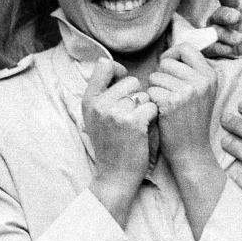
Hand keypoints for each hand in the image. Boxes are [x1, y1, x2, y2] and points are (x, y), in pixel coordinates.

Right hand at [82, 58, 157, 224]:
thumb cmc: (112, 144)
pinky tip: (144, 131)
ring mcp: (115, 112)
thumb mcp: (96, 117)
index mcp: (88, 100)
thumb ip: (102, 93)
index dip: (119, 70)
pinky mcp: (133, 122)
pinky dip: (153, 118)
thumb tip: (112, 64)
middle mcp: (99, 104)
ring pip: (144, 94)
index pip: (104, 65)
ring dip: (146, 108)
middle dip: (138, 95)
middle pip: (131, 80)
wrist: (115, 175)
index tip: (125, 83)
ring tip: (137, 125)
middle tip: (132, 115)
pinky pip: (152, 106)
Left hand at [147, 43, 218, 167]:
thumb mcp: (202, 92)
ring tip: (165, 105)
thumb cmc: (191, 120)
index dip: (172, 54)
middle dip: (160, 75)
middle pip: (167, 62)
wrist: (191, 149)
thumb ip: (191, 71)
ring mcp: (187, 90)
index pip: (186, 48)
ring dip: (155, 90)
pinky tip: (161, 112)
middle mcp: (201, 80)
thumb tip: (172, 51)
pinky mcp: (172, 102)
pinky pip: (151, 91)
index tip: (167, 66)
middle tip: (166, 93)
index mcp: (210, 75)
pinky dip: (151, 101)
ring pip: (156, 76)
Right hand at [205, 0, 241, 57]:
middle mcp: (220, 24)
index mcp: (235, 14)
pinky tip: (228, 51)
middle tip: (237, 17)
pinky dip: (217, 48)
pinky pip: (207, 47)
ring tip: (239, 40)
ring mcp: (212, 38)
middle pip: (217, 14)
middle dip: (226, 14)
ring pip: (211, 31)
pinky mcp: (207, 53)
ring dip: (225, 34)